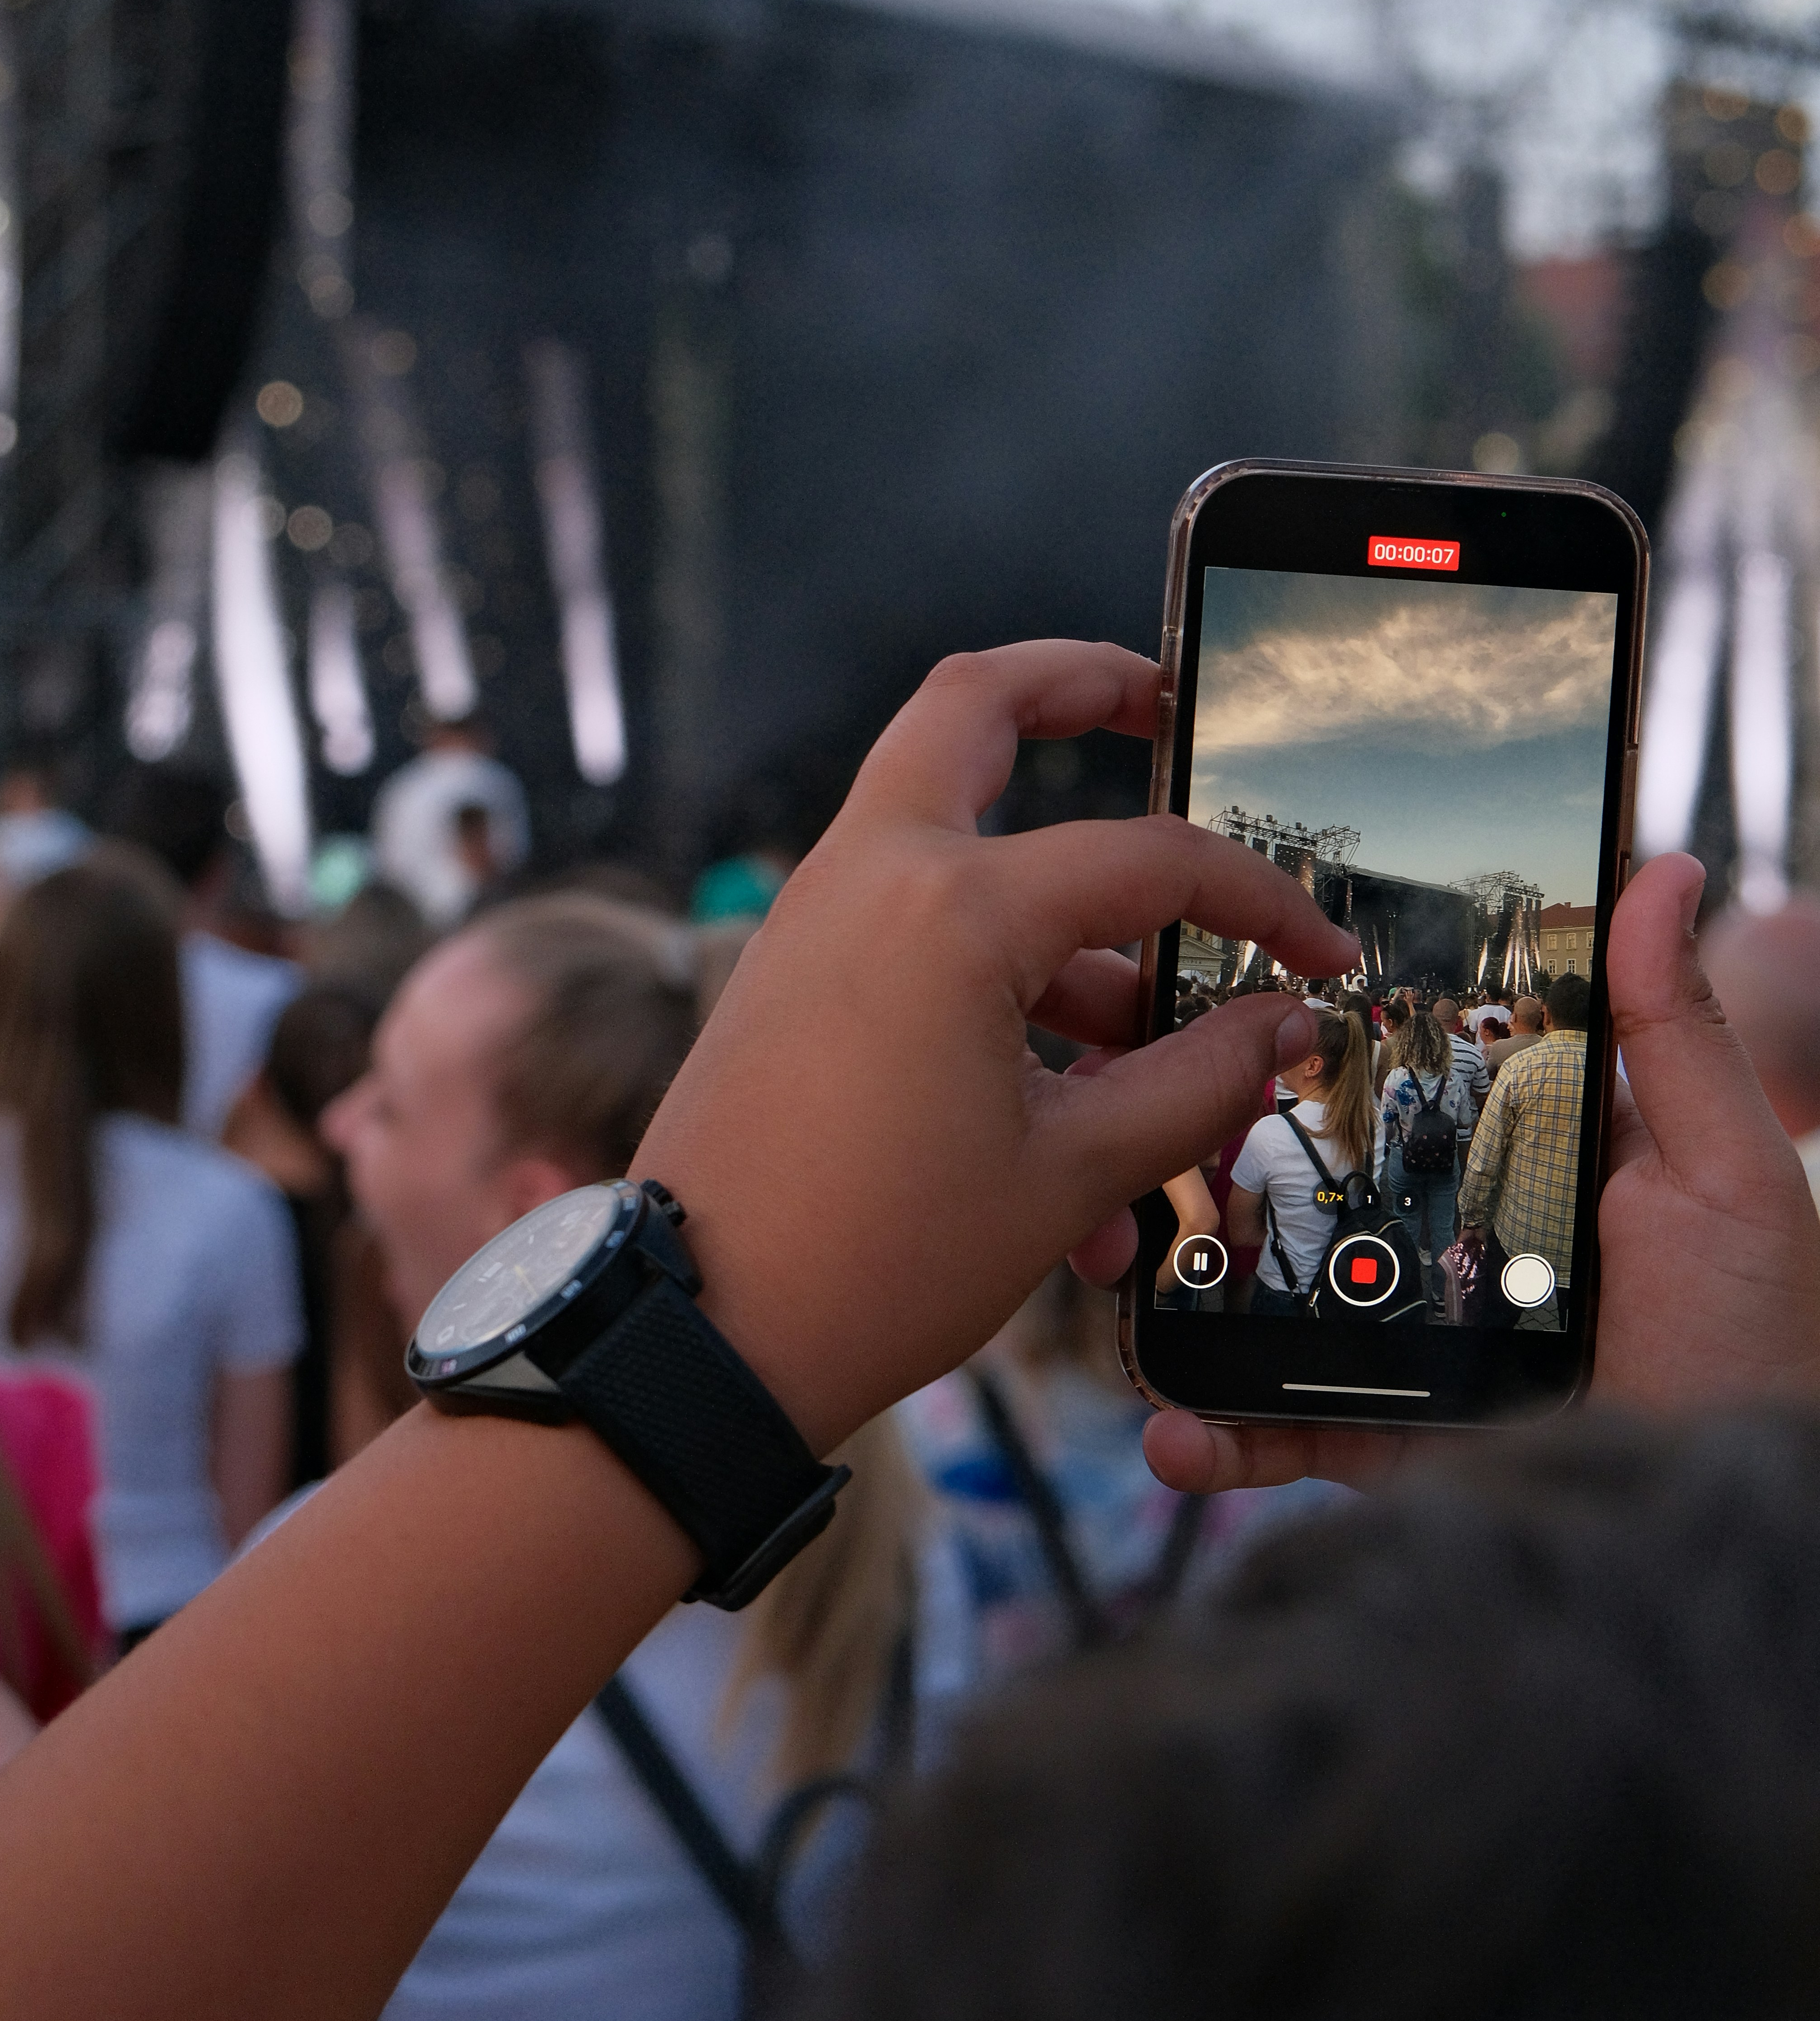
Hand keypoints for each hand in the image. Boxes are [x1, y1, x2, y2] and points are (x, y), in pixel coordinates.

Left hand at [631, 641, 1359, 1450]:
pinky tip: (1071, 1148)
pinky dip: (1004, 1005)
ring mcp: (822, 919)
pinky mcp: (799, 975)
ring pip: (964, 852)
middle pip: (978, 706)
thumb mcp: (1070, 1173)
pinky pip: (923, 942)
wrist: (702, 1336)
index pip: (1151, 863)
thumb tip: (1281, 1025)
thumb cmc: (871, 1258)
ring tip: (1149, 1092)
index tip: (1318, 957)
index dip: (1259, 905)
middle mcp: (873, 878)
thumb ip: (1193, 1082)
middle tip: (1156, 701)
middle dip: (1075, 684)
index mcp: (951, 908)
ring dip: (1069, 947)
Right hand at [1117, 851, 1819, 1494]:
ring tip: (1119, 1288)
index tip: (1219, 994)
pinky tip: (1176, 1429)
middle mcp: (1452, 1244)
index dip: (1309, 1044)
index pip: (1396, 1083)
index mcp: (1521, 1161)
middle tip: (1125, 1138)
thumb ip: (1674, 1028)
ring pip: (1271, 1307)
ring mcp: (1412, 1347)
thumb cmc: (1763, 1345)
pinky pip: (1288, 1434)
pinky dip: (1221, 1436)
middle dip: (1202, 1172)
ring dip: (1183, 1304)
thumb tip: (1663, 867)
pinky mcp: (1395, 1447)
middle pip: (1308, 1189)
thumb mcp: (1726, 1171)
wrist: (1746, 1532)